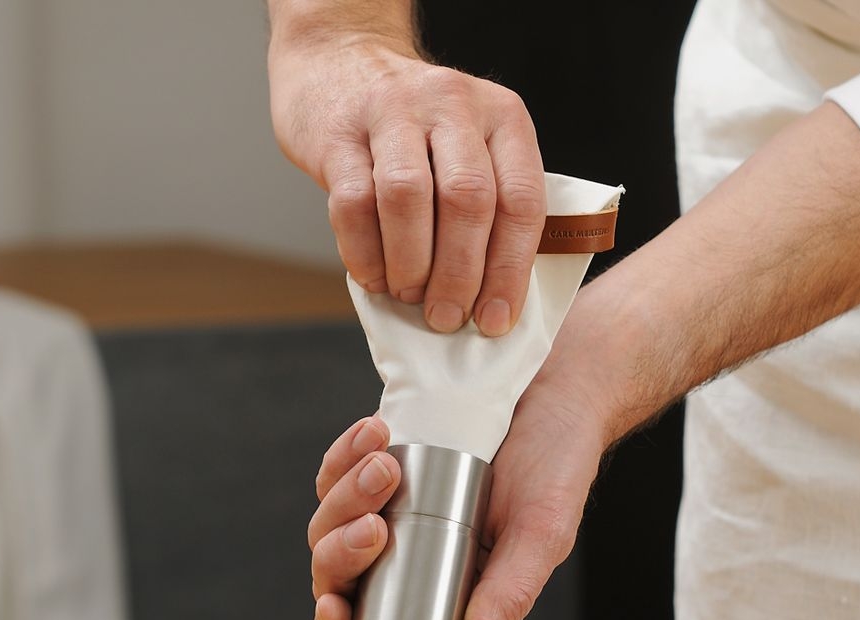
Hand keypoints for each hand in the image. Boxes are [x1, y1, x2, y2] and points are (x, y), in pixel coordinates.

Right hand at [268, 12, 545, 335]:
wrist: (342, 61)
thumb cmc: (417, 133)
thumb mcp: (472, 149)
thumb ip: (489, 212)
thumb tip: (491, 303)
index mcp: (501, 118)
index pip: (521, 200)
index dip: (509, 270)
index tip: (494, 319)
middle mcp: (452, 105)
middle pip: (468, 201)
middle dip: (459, 274)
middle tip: (446, 317)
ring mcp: (392, 112)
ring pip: (409, 199)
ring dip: (411, 265)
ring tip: (410, 296)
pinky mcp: (339, 132)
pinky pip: (353, 203)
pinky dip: (365, 253)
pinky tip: (374, 278)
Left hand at [308, 352, 608, 619]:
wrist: (556, 396)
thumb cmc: (555, 470)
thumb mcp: (540, 536)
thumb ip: (509, 594)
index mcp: (438, 587)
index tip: (334, 606)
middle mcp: (405, 552)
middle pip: (336, 570)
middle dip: (341, 549)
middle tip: (377, 523)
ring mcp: (388, 507)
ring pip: (329, 519)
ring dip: (345, 494)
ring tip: (386, 464)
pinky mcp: (379, 461)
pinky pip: (338, 467)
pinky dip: (346, 453)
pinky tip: (375, 433)